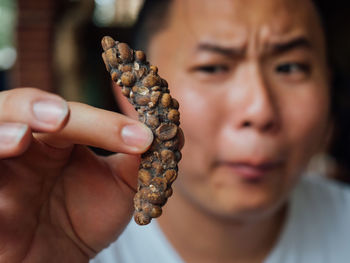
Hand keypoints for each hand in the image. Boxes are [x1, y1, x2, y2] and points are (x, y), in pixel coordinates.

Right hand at [0, 88, 152, 262]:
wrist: (63, 257)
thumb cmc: (87, 219)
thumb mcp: (120, 187)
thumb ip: (139, 158)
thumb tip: (173, 133)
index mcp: (56, 138)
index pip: (73, 117)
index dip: (104, 124)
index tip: (143, 137)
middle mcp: (24, 146)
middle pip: (21, 111)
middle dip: (37, 108)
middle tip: (60, 117)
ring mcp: (0, 170)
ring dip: (2, 131)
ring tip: (23, 138)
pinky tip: (9, 154)